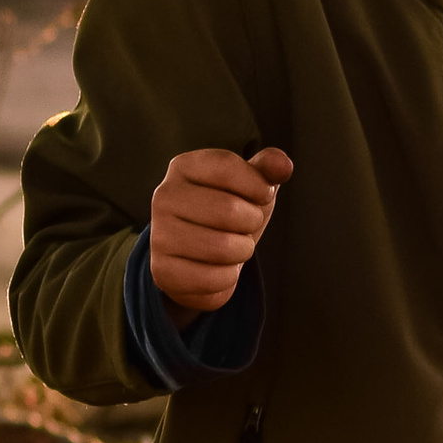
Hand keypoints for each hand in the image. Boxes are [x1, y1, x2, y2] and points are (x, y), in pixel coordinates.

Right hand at [150, 147, 292, 316]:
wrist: (201, 258)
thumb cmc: (230, 213)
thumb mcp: (250, 186)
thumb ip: (268, 169)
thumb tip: (282, 164)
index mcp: (184, 166)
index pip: (227, 167)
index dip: (258, 186)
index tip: (262, 195)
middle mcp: (164, 196)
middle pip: (229, 210)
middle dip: (251, 223)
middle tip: (243, 226)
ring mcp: (159, 234)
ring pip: (223, 247)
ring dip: (241, 251)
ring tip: (231, 245)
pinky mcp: (162, 270)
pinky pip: (214, 278)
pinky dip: (227, 277)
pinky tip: (217, 267)